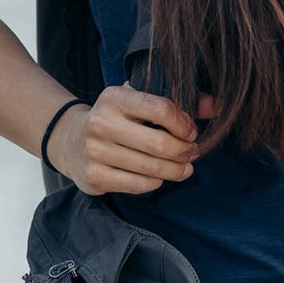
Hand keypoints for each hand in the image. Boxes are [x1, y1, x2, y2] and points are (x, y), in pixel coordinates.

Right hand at [47, 85, 218, 195]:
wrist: (69, 140)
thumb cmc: (114, 118)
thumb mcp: (136, 100)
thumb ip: (177, 101)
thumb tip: (214, 106)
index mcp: (114, 97)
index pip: (161, 109)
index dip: (184, 124)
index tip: (191, 131)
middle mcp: (101, 122)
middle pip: (160, 144)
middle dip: (184, 151)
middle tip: (193, 152)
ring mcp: (95, 152)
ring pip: (151, 168)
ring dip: (175, 170)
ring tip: (184, 167)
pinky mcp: (94, 177)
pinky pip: (139, 185)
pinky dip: (156, 182)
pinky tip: (159, 177)